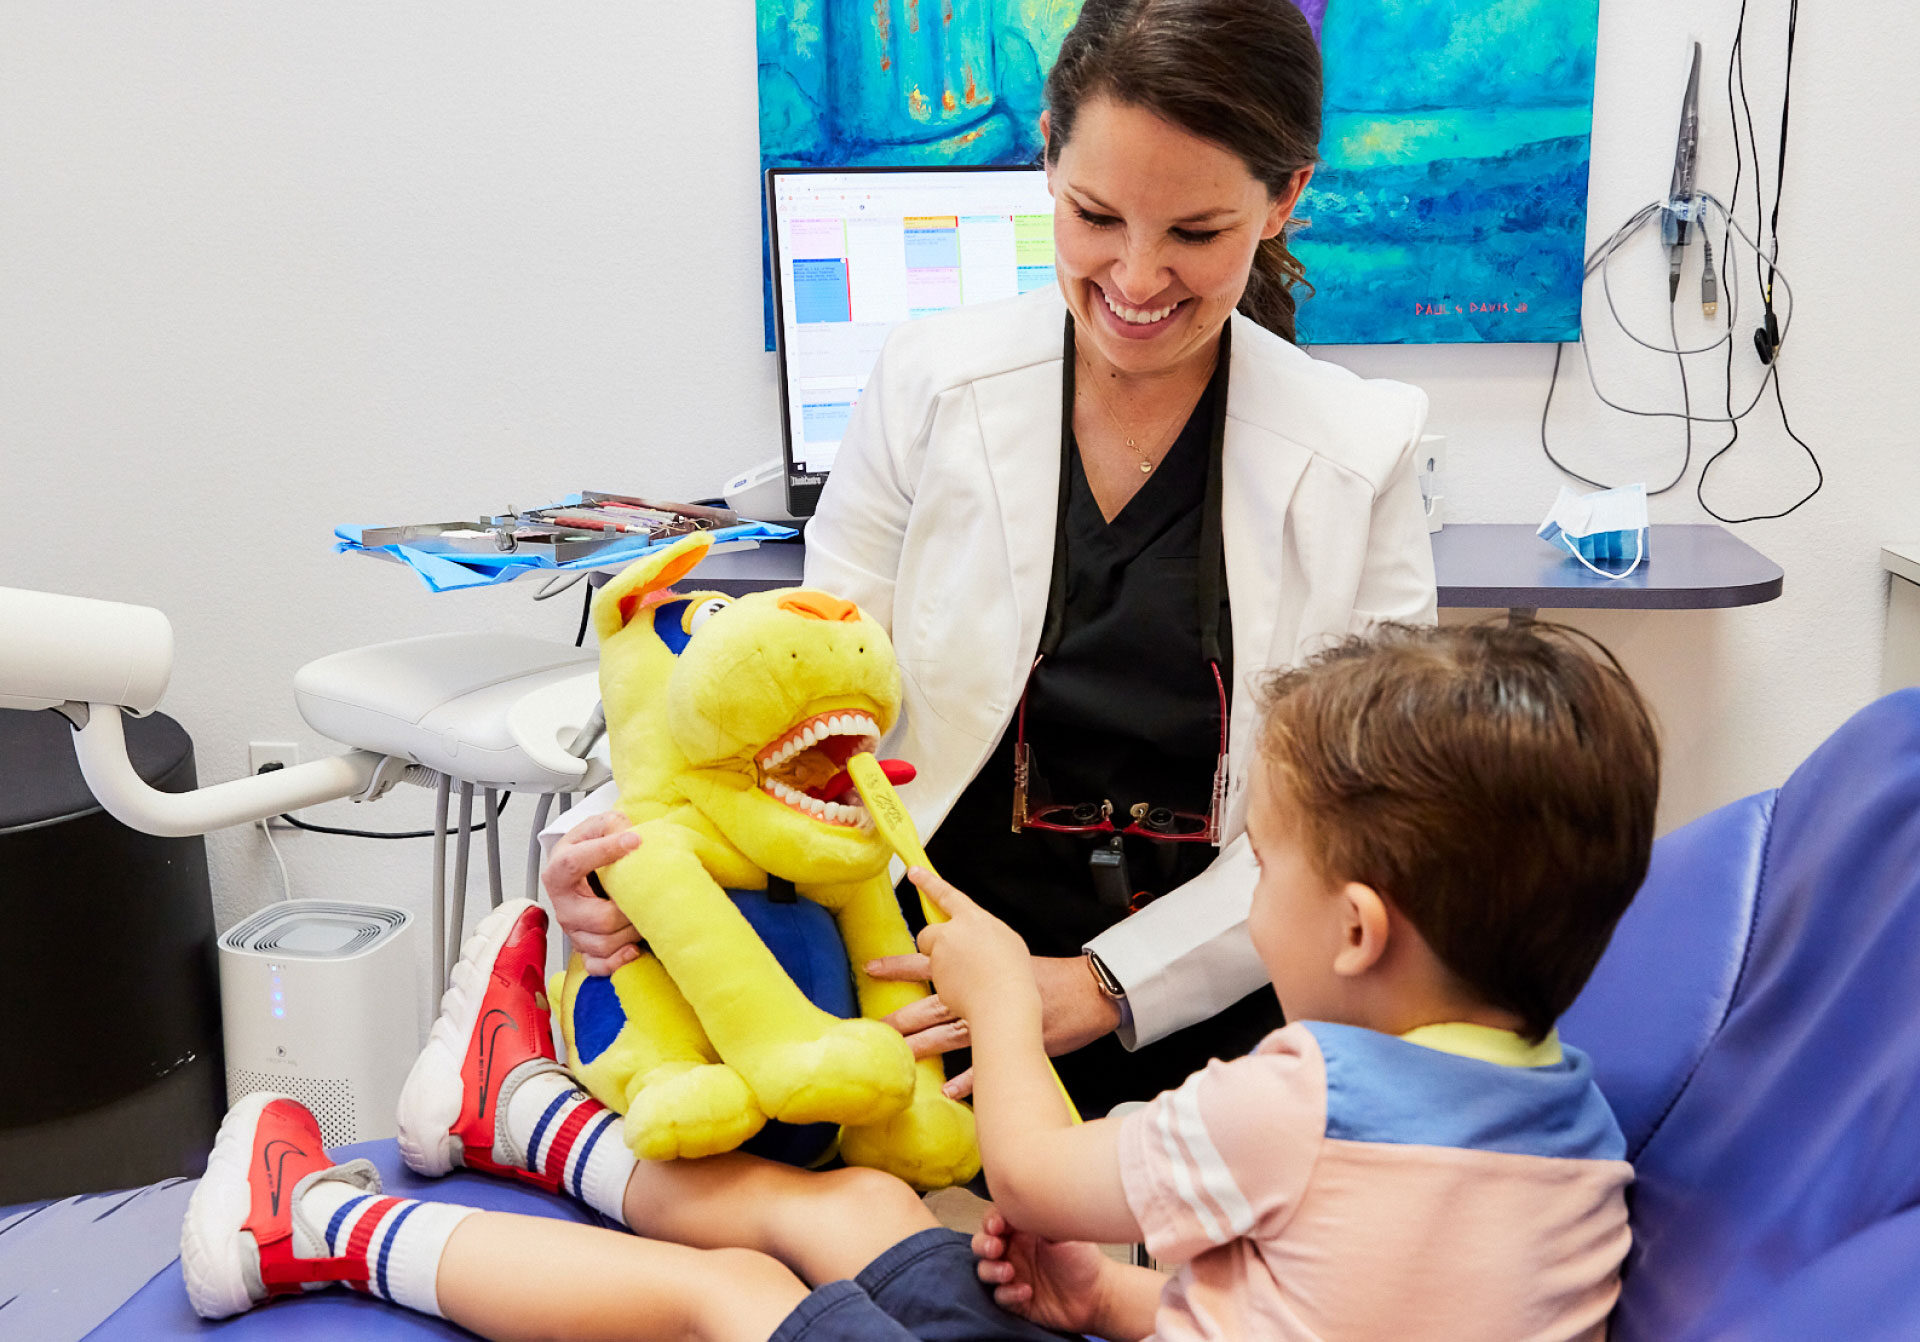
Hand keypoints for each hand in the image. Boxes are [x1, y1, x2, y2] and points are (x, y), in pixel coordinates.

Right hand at [543, 812, 642, 974]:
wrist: (585, 869)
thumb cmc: (593, 848)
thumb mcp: (599, 827)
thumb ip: (612, 824)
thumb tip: (629, 833)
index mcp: (559, 870)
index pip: (574, 863)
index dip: (605, 852)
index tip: (635, 841)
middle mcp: (563, 904)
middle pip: (599, 917)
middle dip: (631, 909)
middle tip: (651, 896)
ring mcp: (572, 930)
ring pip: (604, 943)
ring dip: (633, 931)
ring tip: (648, 914)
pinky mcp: (583, 949)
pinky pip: (598, 965)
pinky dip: (618, 961)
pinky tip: (634, 948)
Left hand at [867, 887, 1121, 1097]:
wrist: (1082, 992)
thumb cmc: (1048, 975)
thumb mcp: (1010, 951)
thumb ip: (975, 950)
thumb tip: (942, 944)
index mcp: (981, 950)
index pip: (947, 917)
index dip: (930, 893)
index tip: (912, 876)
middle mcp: (977, 977)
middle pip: (928, 975)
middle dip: (896, 974)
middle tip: (869, 973)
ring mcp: (987, 1011)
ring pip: (942, 1025)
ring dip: (917, 1039)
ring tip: (893, 1046)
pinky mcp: (1004, 1038)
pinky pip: (979, 1063)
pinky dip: (966, 1078)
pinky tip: (947, 1090)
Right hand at [971, 1209, 1111, 1331]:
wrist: (1097, 1294)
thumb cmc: (1083, 1258)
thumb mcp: (1066, 1231)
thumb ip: (1044, 1216)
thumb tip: (1028, 1199)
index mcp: (1023, 1230)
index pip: (996, 1219)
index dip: (991, 1221)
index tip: (998, 1225)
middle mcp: (1014, 1250)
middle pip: (982, 1243)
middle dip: (983, 1244)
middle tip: (996, 1247)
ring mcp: (1013, 1275)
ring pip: (985, 1269)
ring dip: (991, 1270)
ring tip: (1009, 1272)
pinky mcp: (1015, 1299)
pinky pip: (1000, 1296)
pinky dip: (1008, 1294)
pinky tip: (1026, 1291)